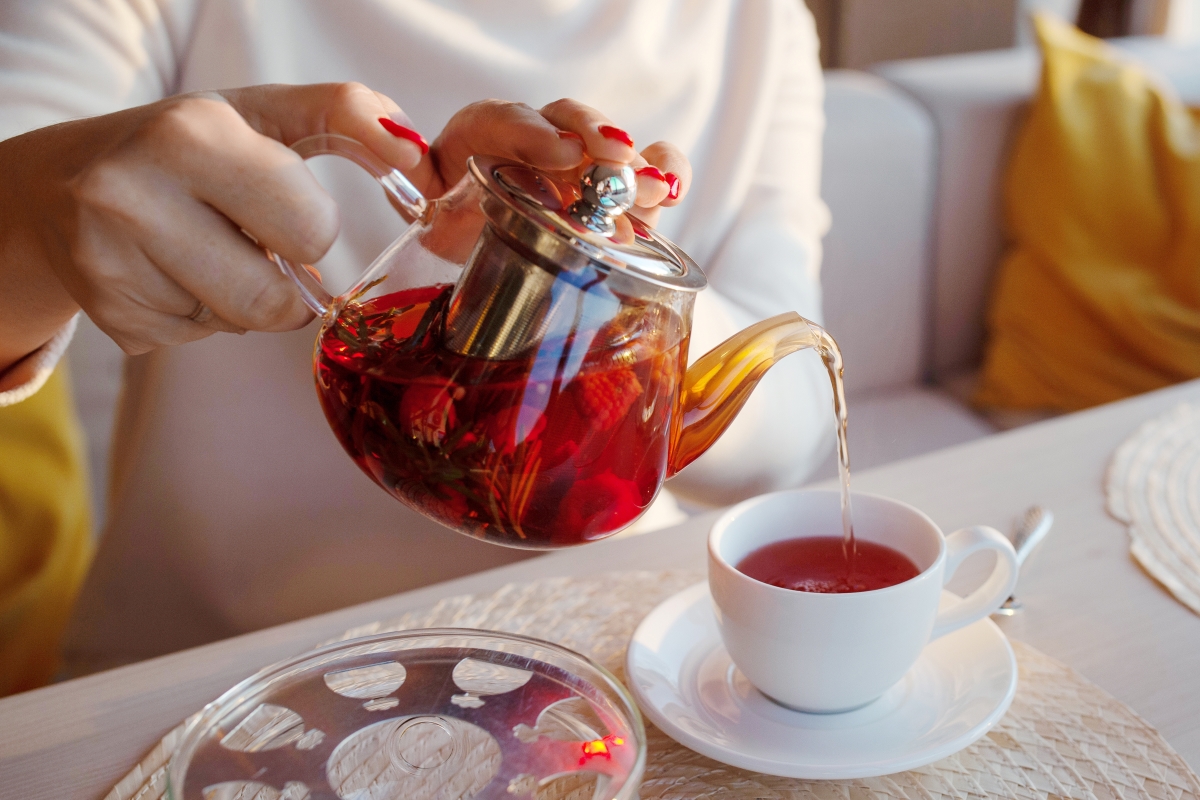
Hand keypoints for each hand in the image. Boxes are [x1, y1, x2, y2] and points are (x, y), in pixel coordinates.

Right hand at [0, 84, 689, 369]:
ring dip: (252, 299)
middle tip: (248, 233)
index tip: (373, 214)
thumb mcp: (256, 113)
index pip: (308, 219)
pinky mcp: (108, 318)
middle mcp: (136, 195)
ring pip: (252, 322)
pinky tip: (166, 278)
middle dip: (290, 267)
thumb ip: (343, 119)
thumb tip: (430, 160)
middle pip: (288, 286)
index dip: (321, 226)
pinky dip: (202, 318)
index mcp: (192, 133)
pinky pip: (204, 342)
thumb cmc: (184, 152)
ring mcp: (112, 264)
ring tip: (205, 252)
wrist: (50, 192)